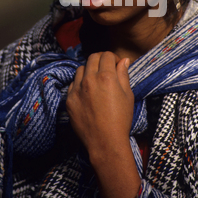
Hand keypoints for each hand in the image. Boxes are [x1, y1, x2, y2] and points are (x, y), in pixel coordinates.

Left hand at [66, 51, 140, 197]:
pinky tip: (87, 92)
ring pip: (81, 69)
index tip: (116, 65)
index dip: (114, 58)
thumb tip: (123, 60)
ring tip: (96, 81)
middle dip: (101, 59)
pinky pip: (73, 84)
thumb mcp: (128, 95)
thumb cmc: (120, 119)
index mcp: (106, 77)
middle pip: (92, 58)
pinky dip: (80, 83)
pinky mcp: (69, 99)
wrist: (105, 142)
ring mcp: (77, 89)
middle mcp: (89, 79)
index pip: (107, 55)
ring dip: (89, 70)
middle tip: (106, 68)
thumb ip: (124, 75)